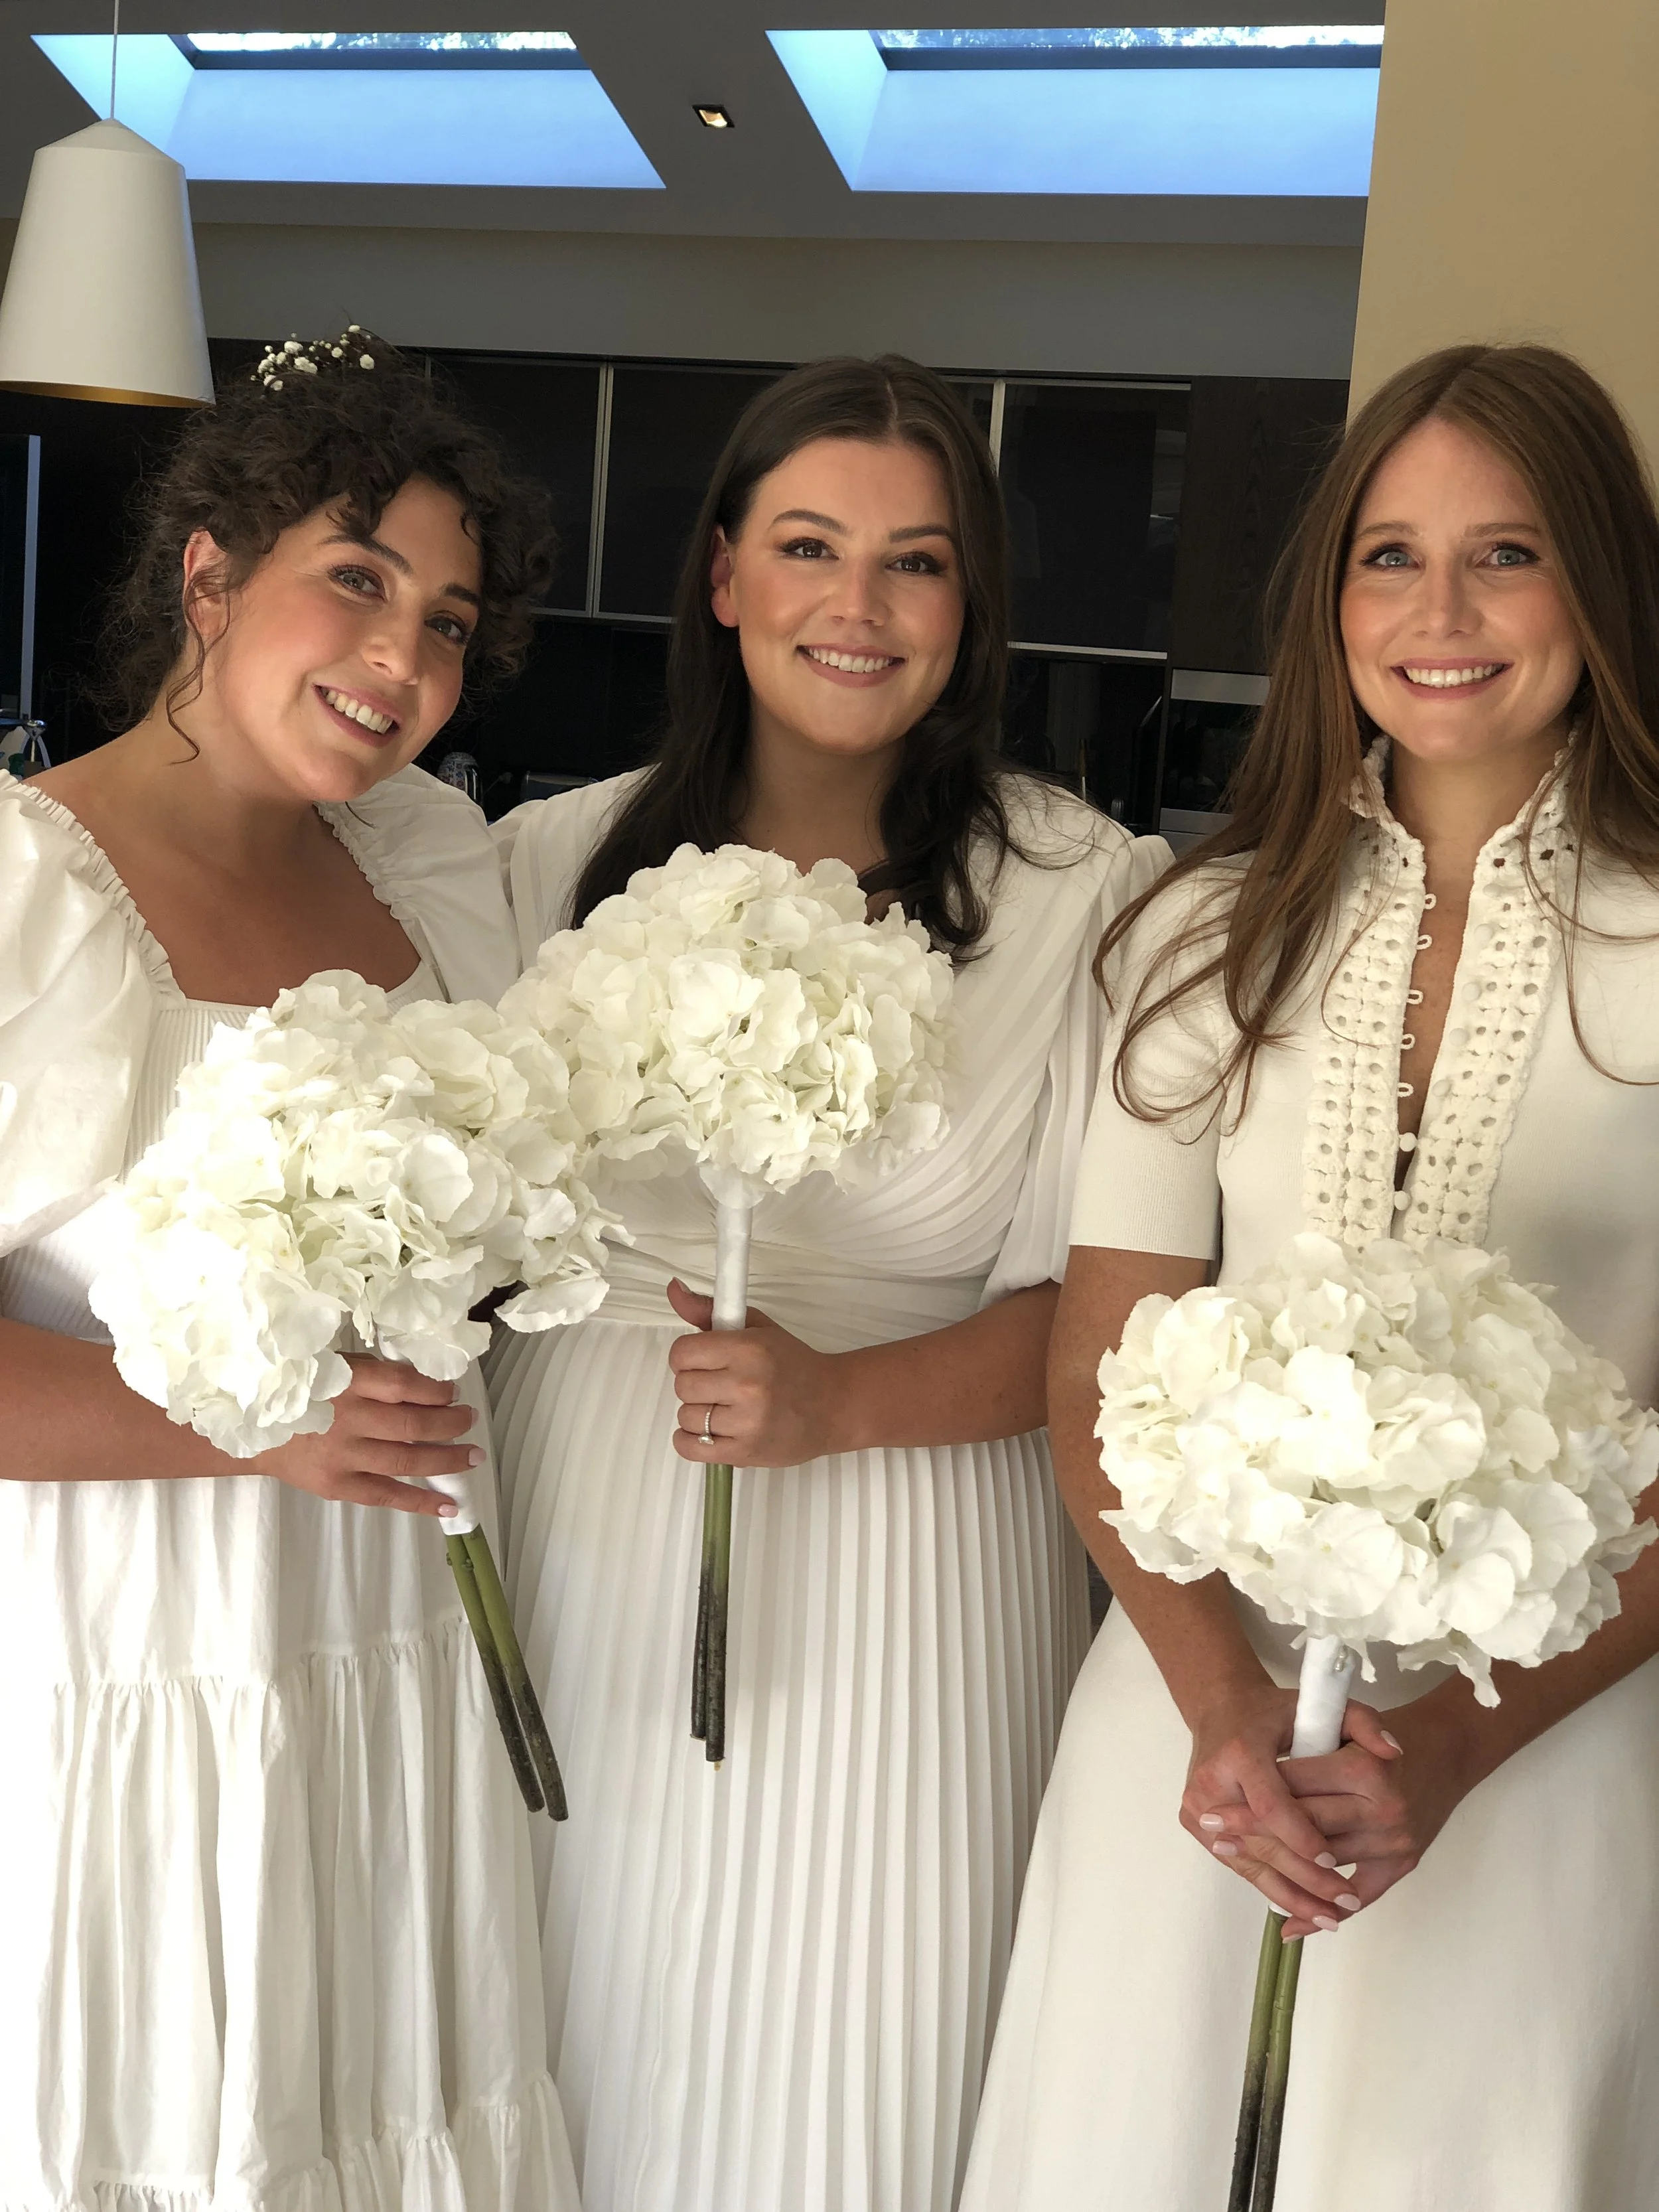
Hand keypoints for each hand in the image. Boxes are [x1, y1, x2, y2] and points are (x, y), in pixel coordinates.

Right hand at [252, 1356, 479, 1515]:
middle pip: (414, 1425)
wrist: (251, 1430)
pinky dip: (422, 1502)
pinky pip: (387, 1496)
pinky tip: (450, 1504)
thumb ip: (376, 1374)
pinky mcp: (338, 1487)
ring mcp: (343, 1456)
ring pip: (408, 1461)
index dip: (437, 1390)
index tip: (453, 1391)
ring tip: (473, 1456)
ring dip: (448, 1459)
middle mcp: (349, 1418)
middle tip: (469, 1419)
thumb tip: (427, 1384)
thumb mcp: (334, 1366)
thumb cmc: (300, 1391)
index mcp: (347, 1380)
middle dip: (452, 1423)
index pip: (405, 1385)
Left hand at [666, 1278, 843, 1467]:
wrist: (834, 1405)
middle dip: (695, 1384)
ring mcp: (747, 1422)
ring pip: (686, 1417)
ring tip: (723, 1408)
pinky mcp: (745, 1452)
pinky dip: (692, 1440)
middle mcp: (747, 1385)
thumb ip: (709, 1311)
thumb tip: (673, 1289)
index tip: (702, 1360)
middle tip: (717, 1384)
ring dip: (698, 1414)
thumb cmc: (793, 1364)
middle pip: (683, 1386)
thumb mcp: (756, 1328)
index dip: (687, 1356)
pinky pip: (691, 1447)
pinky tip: (710, 1430)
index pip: (683, 1353)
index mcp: (749, 1349)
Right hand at [1181, 1678, 1403, 1934]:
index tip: (1334, 1861)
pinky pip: (1240, 1864)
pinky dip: (1272, 1888)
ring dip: (1292, 1895)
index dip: (1304, 1837)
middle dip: (1306, 1876)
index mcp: (1241, 1751)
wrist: (1220, 1708)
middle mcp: (1212, 1781)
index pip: (1273, 1805)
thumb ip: (1363, 1722)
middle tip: (1345, 1900)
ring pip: (1251, 1862)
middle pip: (1264, 1843)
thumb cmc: (1275, 1712)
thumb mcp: (1320, 1706)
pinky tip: (1302, 1909)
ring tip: (1331, 1919)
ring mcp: (1198, 1805)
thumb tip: (1394, 1751)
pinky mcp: (1194, 1822)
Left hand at [1223, 1693, 1478, 1939]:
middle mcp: (1382, 1809)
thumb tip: (1261, 1776)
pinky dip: (1323, 1911)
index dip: (1251, 1799)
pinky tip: (1290, 1924)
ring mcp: (1394, 1842)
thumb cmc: (1386, 1738)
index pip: (1294, 1790)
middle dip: (1253, 1833)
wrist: (1446, 1750)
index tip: (1214, 1808)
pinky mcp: (1402, 1863)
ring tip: (1241, 1868)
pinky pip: (1360, 1897)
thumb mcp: (1348, 1723)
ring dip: (1281, 1872)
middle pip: (1304, 1828)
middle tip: (1213, 1834)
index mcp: (1364, 1770)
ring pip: (1324, 1864)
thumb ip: (1310, 1739)